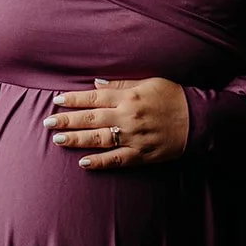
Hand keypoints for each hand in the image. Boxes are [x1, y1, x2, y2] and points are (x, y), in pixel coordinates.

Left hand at [42, 76, 189, 168]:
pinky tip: (83, 163)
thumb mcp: (148, 82)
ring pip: (99, 139)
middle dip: (67, 121)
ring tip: (58, 141)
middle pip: (91, 119)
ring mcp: (134, 137)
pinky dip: (99, 162)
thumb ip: (121, 85)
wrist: (198, 120)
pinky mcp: (141, 154)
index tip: (56, 101)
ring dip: (77, 140)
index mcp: (128, 97)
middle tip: (48, 123)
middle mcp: (128, 117)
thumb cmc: (173, 97)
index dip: (74, 100)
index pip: (94, 98)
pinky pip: (117, 160)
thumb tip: (96, 84)